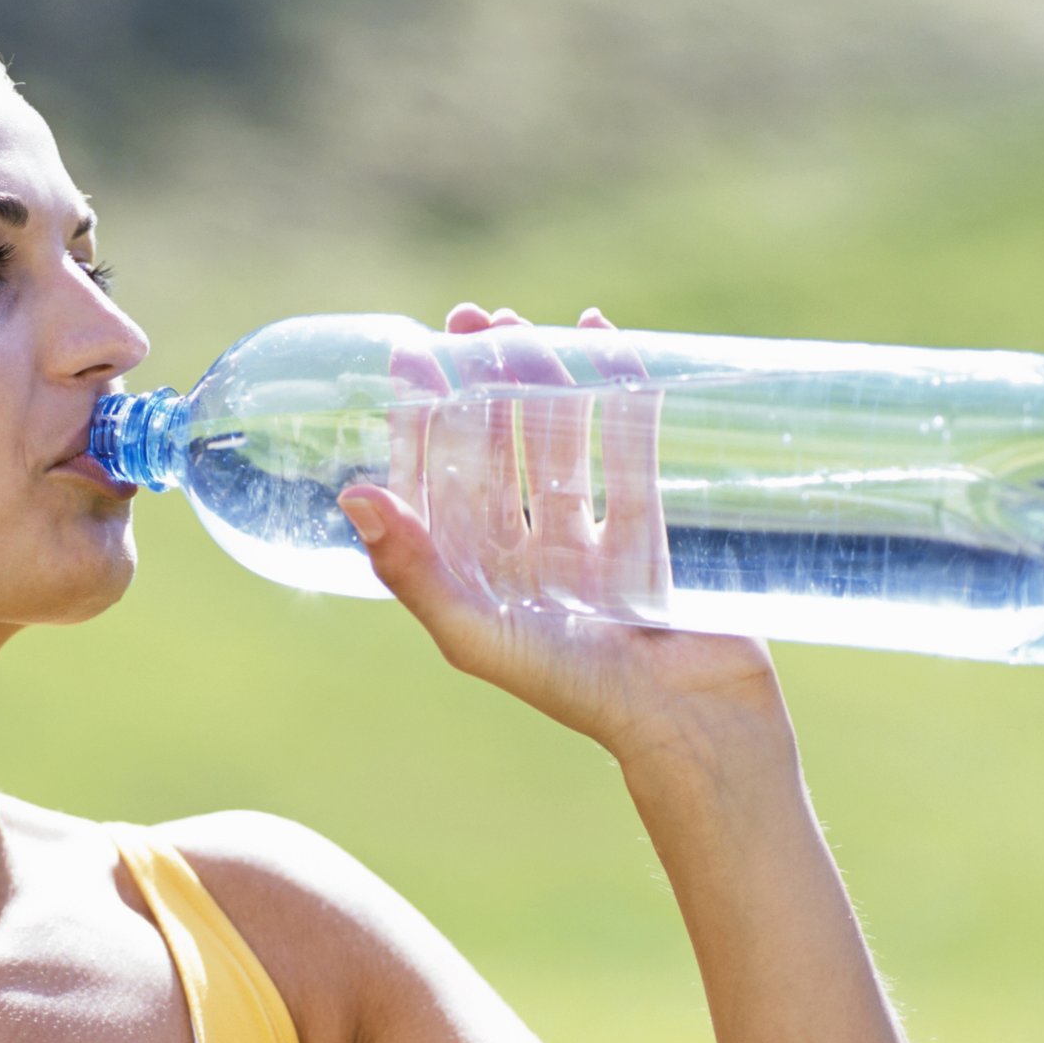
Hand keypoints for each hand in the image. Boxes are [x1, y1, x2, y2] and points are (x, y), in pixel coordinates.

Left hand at [338, 304, 785, 767]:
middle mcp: (525, 554)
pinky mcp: (652, 535)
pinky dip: (621, 397)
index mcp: (475, 577)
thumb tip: (354, 495)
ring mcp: (590, 543)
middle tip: (472, 317)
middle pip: (497, 449)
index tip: (412, 356)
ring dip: (544, 380)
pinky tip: (608, 345)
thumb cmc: (574, 691)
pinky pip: (631, 451)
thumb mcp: (476, 632)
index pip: (437, 481)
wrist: (690, 725)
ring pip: (560, 442)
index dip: (423, 418)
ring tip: (527, 323)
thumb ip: (412, 570)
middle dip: (482, 383)